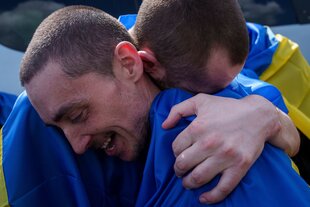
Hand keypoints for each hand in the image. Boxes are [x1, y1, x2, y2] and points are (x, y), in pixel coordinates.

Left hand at [162, 94, 282, 202]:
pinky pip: (223, 188)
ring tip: (187, 183)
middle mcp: (209, 143)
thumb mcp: (200, 101)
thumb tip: (164, 126)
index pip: (176, 148)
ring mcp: (225, 156)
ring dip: (188, 183)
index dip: (175, 152)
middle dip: (178, 170)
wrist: (258, 115)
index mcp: (198, 127)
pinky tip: (203, 198)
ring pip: (198, 178)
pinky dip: (211, 197)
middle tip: (180, 170)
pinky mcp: (239, 166)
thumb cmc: (226, 107)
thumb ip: (178, 110)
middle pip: (183, 164)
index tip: (179, 154)